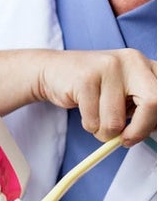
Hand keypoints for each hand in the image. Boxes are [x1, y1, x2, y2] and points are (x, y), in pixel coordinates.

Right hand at [36, 48, 156, 146]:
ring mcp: (108, 67)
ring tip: (97, 121)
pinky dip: (89, 126)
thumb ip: (142, 106)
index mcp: (146, 65)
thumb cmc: (92, 86)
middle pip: (153, 102)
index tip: (147, 133)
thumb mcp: (124, 92)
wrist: (52, 69)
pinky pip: (93, 120)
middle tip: (125, 139)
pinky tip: (85, 113)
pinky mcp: (85, 78)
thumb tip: (153, 131)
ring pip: (116, 120)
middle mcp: (132, 60)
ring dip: (105, 132)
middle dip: (139, 130)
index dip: (156, 121)